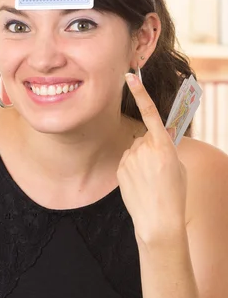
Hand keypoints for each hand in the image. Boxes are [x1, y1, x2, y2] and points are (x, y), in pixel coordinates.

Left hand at [117, 73, 186, 244]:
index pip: (151, 113)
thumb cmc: (174, 194)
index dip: (140, 92)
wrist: (158, 220)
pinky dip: (132, 168)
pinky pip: (127, 160)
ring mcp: (129, 159)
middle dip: (150, 147)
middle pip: (144, 137)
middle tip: (159, 169)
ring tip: (149, 180)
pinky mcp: (120, 168)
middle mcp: (144, 149)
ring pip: (135, 149)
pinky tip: (140, 183)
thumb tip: (159, 137)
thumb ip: (167, 147)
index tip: (129, 77)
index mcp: (163, 146)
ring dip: (141, 158)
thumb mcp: (178, 167)